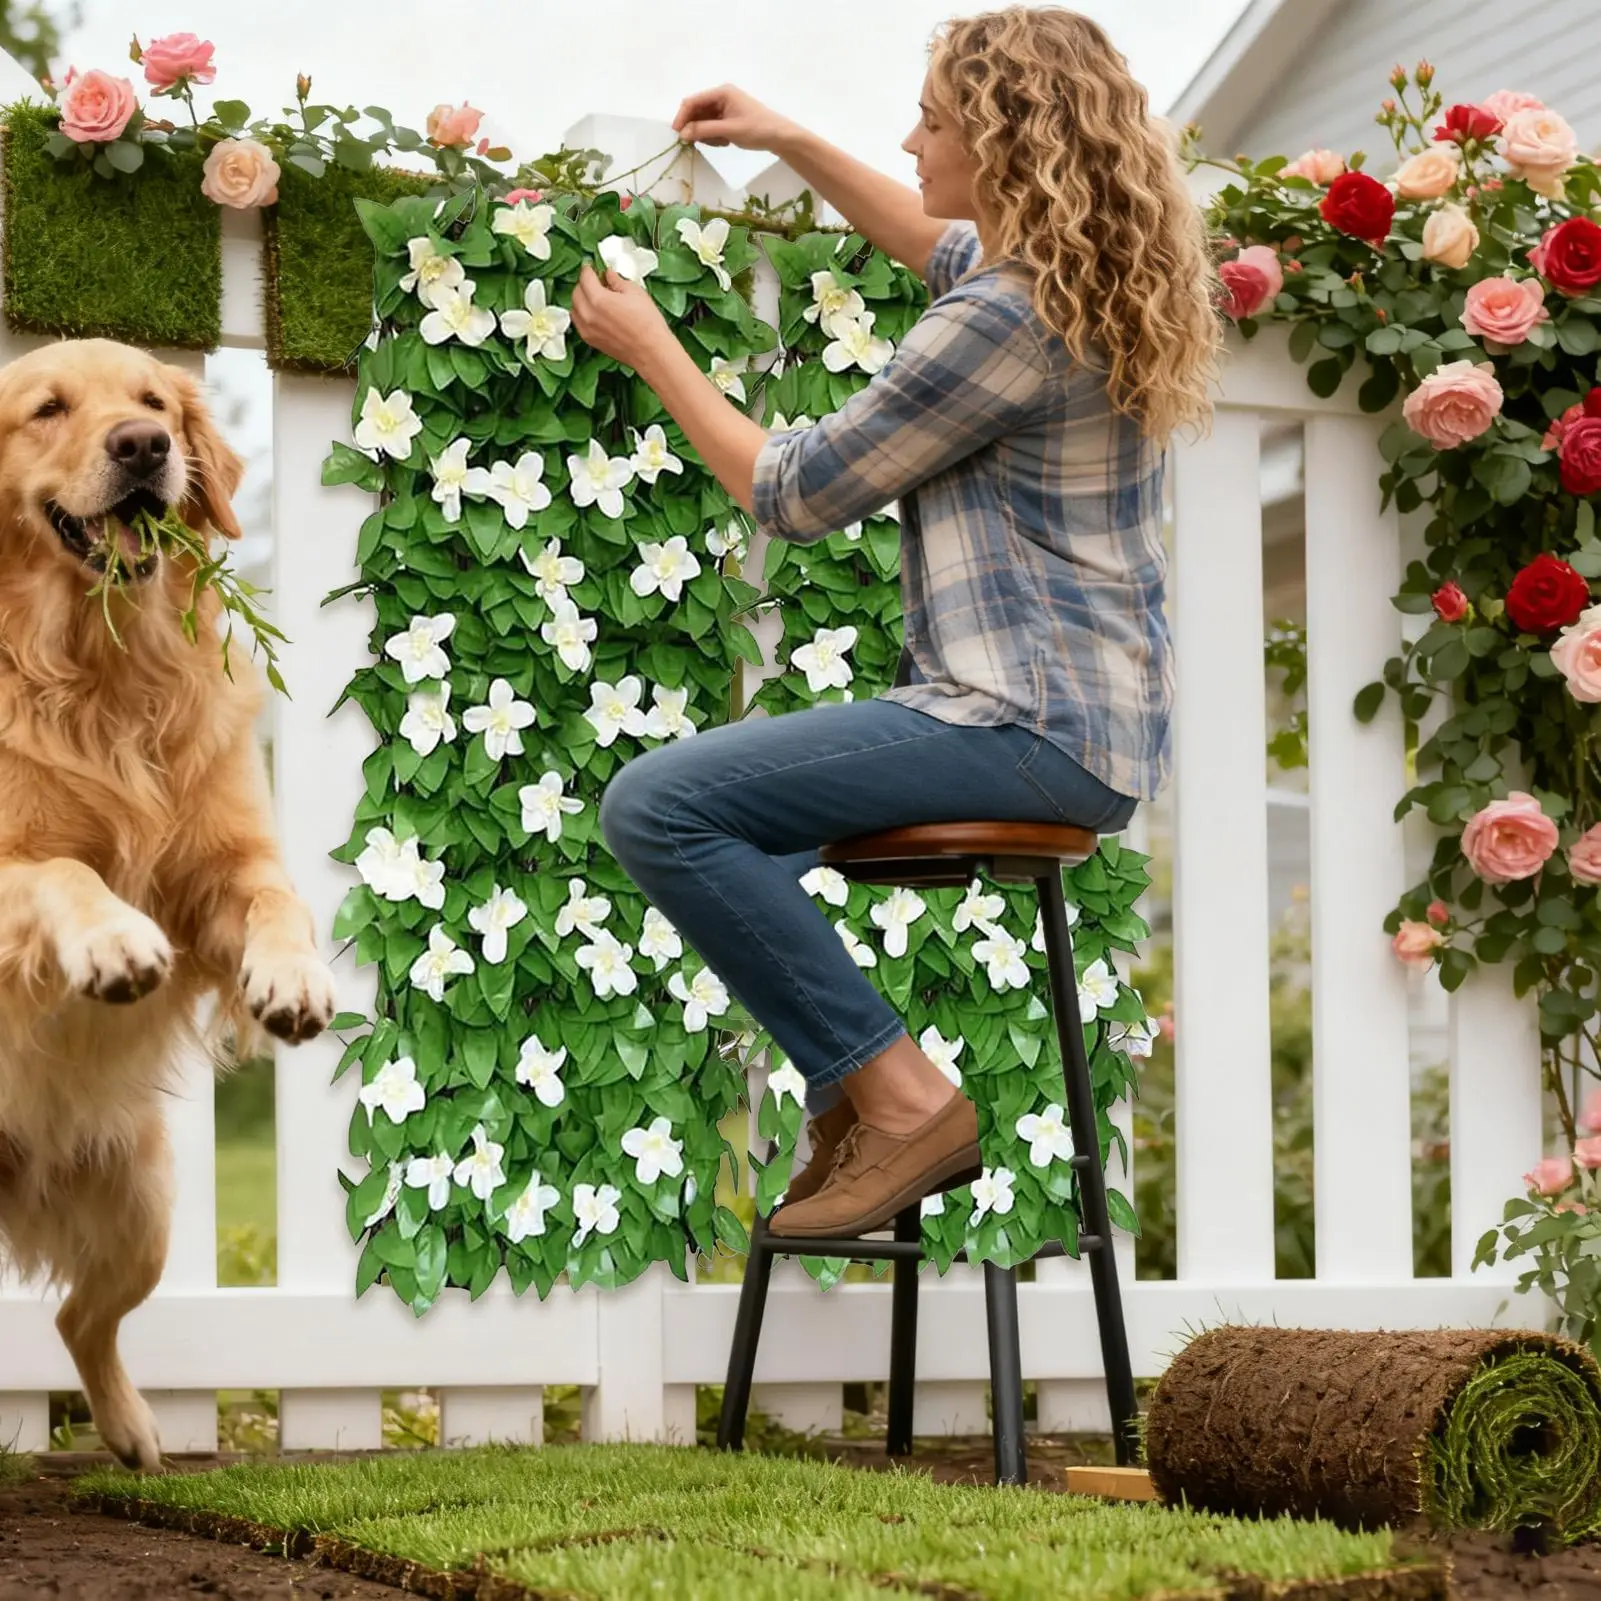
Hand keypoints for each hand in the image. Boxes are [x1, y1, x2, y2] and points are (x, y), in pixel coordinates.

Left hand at [571, 265, 674, 374]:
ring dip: (581, 299)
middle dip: (584, 284)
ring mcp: (588, 330)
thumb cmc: (647, 325)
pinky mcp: (591, 341)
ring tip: (595, 296)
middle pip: (576, 292)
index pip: (585, 278)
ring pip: (575, 308)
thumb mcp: (635, 292)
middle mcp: (588, 315)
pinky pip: (579, 323)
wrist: (651, 351)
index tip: (591, 266)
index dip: (588, 269)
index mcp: (598, 300)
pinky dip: (583, 314)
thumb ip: (617, 280)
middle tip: (596, 280)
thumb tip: (609, 275)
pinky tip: (595, 312)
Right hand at [673, 84, 796, 151]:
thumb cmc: (757, 129)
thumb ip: (704, 130)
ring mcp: (724, 108)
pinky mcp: (727, 119)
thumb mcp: (729, 130)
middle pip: (696, 111)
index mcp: (722, 92)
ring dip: (706, 135)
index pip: (694, 101)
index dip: (682, 116)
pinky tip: (725, 142)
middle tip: (700, 143)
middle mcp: (721, 97)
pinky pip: (711, 128)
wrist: (779, 137)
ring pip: (703, 122)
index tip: (677, 133)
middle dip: (695, 127)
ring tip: (721, 142)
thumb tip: (682, 133)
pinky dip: (713, 137)